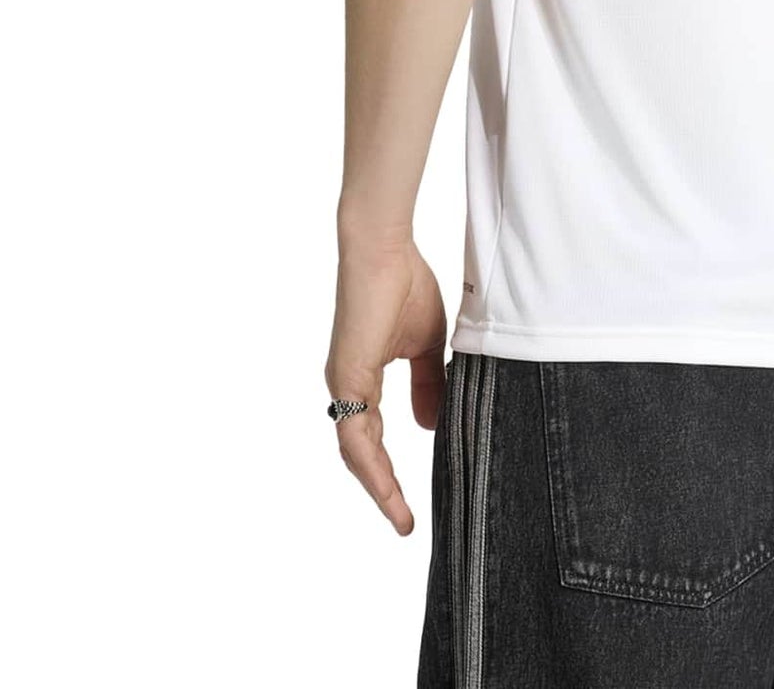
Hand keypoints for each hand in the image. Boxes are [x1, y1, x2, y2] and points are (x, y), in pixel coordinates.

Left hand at [325, 239, 445, 533]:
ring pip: (356, 452)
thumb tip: (429, 426)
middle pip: (361, 454)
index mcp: (362, 379)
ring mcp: (344, 383)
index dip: (387, 471)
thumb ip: (428, 384)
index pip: (371, 438)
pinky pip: (356, 433)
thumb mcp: (426, 344)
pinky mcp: (347, 376)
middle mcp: (347, 387)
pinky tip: (385, 486)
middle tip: (403, 522)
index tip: (405, 504)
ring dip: (377, 486)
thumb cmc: (404, 284)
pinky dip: (370, 463)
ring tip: (398, 516)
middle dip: (383, 490)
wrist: (384, 250)